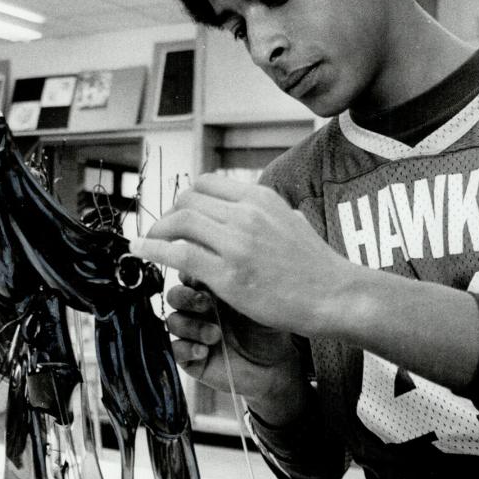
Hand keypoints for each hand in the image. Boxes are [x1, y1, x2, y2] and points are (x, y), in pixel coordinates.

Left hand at [130, 174, 350, 336]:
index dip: (186, 199)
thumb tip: (250, 207)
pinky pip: (179, 254)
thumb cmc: (317, 267)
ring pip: (180, 222)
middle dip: (168, 215)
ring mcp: (237, 244)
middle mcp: (247, 213)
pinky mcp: (229, 275)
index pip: (206, 183)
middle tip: (161, 232)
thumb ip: (267, 212)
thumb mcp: (292, 221)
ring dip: (157, 232)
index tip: (179, 214)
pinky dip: (154, 250)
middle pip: (187, 200)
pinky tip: (143, 253)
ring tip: (148, 243)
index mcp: (261, 198)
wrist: (335, 295)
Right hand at [164, 278, 299, 405]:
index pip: (190, 275)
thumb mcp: (259, 303)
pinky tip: (204, 351)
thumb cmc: (267, 331)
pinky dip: (187, 349)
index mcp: (212, 291)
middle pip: (175, 295)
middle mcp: (198, 310)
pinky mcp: (189, 357)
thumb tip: (224, 264)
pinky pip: (175, 349)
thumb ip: (240, 285)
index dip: (192, 275)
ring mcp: (191, 333)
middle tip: (207, 304)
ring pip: (173, 321)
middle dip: (187, 297)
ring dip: (193, 326)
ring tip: (216, 335)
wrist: (273, 366)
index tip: (205, 279)